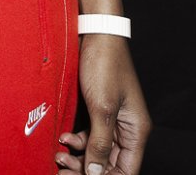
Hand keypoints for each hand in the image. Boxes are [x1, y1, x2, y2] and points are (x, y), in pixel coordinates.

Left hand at [57, 35, 148, 173]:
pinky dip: (76, 141)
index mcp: (136, 131)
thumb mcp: (101, 108)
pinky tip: (63, 138)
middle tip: (62, 171)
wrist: (95, 33)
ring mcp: (112, 120)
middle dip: (87, 171)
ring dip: (78, 158)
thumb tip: (96, 174)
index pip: (127, 171)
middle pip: (110, 164)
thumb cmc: (104, 65)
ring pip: (97, 152)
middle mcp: (126, 129)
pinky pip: (89, 137)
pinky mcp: (97, 111)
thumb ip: (100, 143)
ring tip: (59, 156)